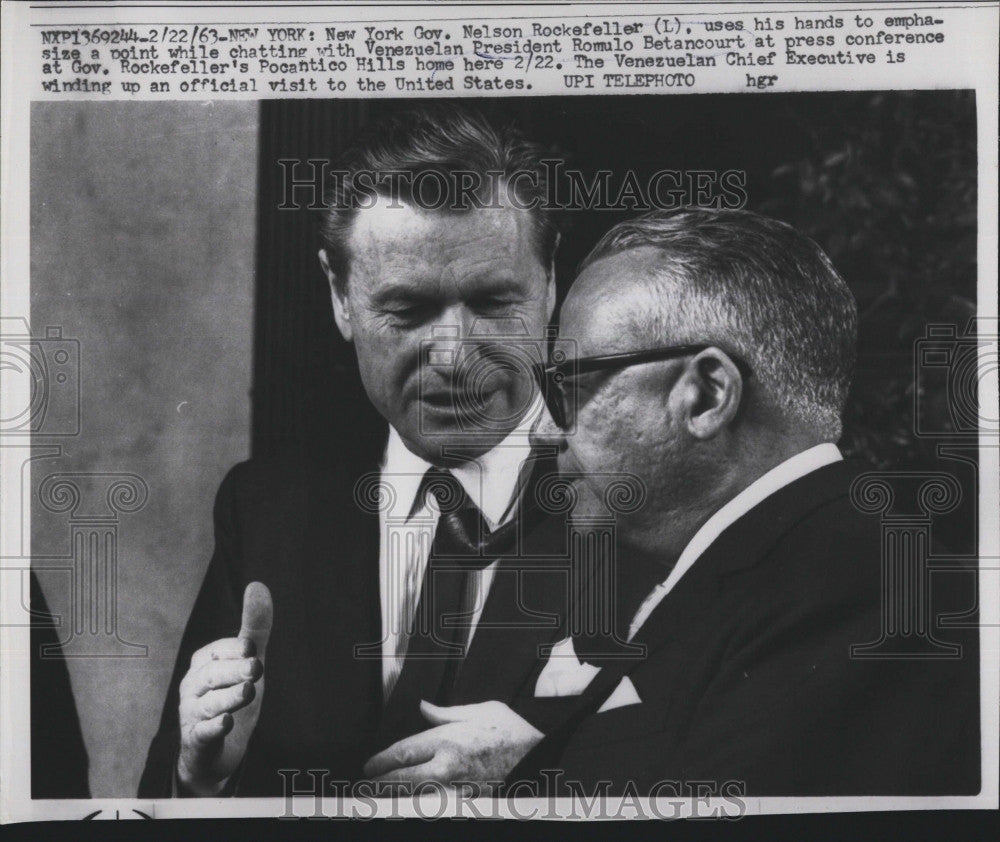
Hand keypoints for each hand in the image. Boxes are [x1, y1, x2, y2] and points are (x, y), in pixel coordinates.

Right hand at [176, 582, 272, 795]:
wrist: (216, 750)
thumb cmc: (230, 695)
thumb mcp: (247, 662)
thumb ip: (254, 627)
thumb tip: (258, 584)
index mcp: (204, 664)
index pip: (217, 652)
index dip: (234, 649)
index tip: (252, 647)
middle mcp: (193, 686)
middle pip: (213, 676)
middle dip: (235, 670)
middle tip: (257, 667)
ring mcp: (192, 715)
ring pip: (210, 704)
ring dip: (229, 697)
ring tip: (249, 690)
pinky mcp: (197, 741)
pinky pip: (203, 733)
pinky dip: (214, 728)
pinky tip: (227, 722)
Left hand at [363, 700, 542, 788]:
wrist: (539, 758)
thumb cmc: (512, 731)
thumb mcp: (481, 710)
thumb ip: (446, 712)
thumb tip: (423, 707)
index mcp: (448, 738)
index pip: (403, 751)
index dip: (381, 761)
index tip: (368, 765)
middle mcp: (448, 765)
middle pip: (402, 779)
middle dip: (380, 784)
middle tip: (366, 785)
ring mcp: (456, 787)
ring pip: (415, 797)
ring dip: (395, 798)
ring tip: (380, 798)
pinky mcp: (467, 801)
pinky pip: (437, 805)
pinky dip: (421, 805)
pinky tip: (412, 804)